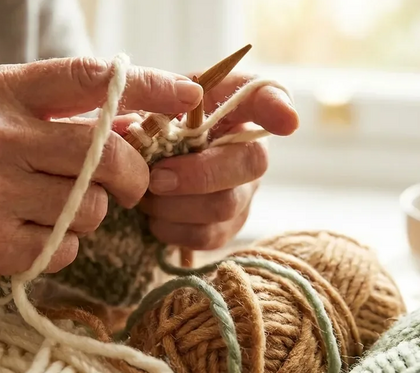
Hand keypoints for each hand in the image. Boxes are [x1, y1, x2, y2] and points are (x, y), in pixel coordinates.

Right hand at [0, 57, 201, 342]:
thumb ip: (44, 113)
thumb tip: (128, 120)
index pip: (89, 79)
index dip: (149, 86)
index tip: (189, 95)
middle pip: (108, 153)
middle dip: (134, 176)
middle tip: (130, 187)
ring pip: (92, 207)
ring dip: (86, 217)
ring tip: (45, 215)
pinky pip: (64, 248)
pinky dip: (57, 249)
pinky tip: (19, 239)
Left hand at [136, 72, 297, 249]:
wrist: (132, 170)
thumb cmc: (146, 128)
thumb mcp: (147, 100)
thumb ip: (159, 89)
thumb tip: (190, 96)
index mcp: (231, 106)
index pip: (267, 94)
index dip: (278, 107)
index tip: (287, 121)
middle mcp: (248, 148)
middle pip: (251, 162)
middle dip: (200, 174)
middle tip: (157, 178)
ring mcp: (243, 191)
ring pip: (225, 206)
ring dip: (174, 205)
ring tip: (148, 194)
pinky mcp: (227, 227)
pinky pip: (206, 236)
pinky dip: (171, 228)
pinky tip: (156, 214)